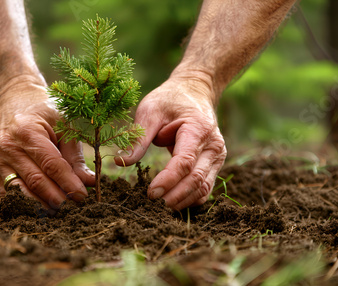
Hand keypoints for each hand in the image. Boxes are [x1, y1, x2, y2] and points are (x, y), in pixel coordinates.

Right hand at [0, 76, 94, 209]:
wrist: (11, 97)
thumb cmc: (42, 110)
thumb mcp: (63, 123)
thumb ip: (74, 155)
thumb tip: (89, 182)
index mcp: (28, 131)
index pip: (52, 165)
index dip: (68, 184)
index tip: (82, 196)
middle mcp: (7, 146)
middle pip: (35, 182)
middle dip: (57, 199)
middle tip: (73, 208)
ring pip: (19, 192)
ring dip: (40, 206)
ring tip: (58, 211)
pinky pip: (5, 193)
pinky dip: (22, 203)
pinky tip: (38, 207)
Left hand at [116, 72, 226, 209]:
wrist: (195, 91)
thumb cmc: (170, 100)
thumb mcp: (150, 111)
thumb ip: (138, 138)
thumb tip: (120, 163)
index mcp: (198, 129)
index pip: (185, 162)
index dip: (168, 180)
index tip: (151, 193)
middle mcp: (214, 146)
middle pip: (197, 179)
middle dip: (175, 196)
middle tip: (152, 205)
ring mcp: (217, 157)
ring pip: (204, 188)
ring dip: (183, 201)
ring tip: (160, 208)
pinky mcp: (214, 164)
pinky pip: (205, 187)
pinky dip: (190, 198)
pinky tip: (172, 202)